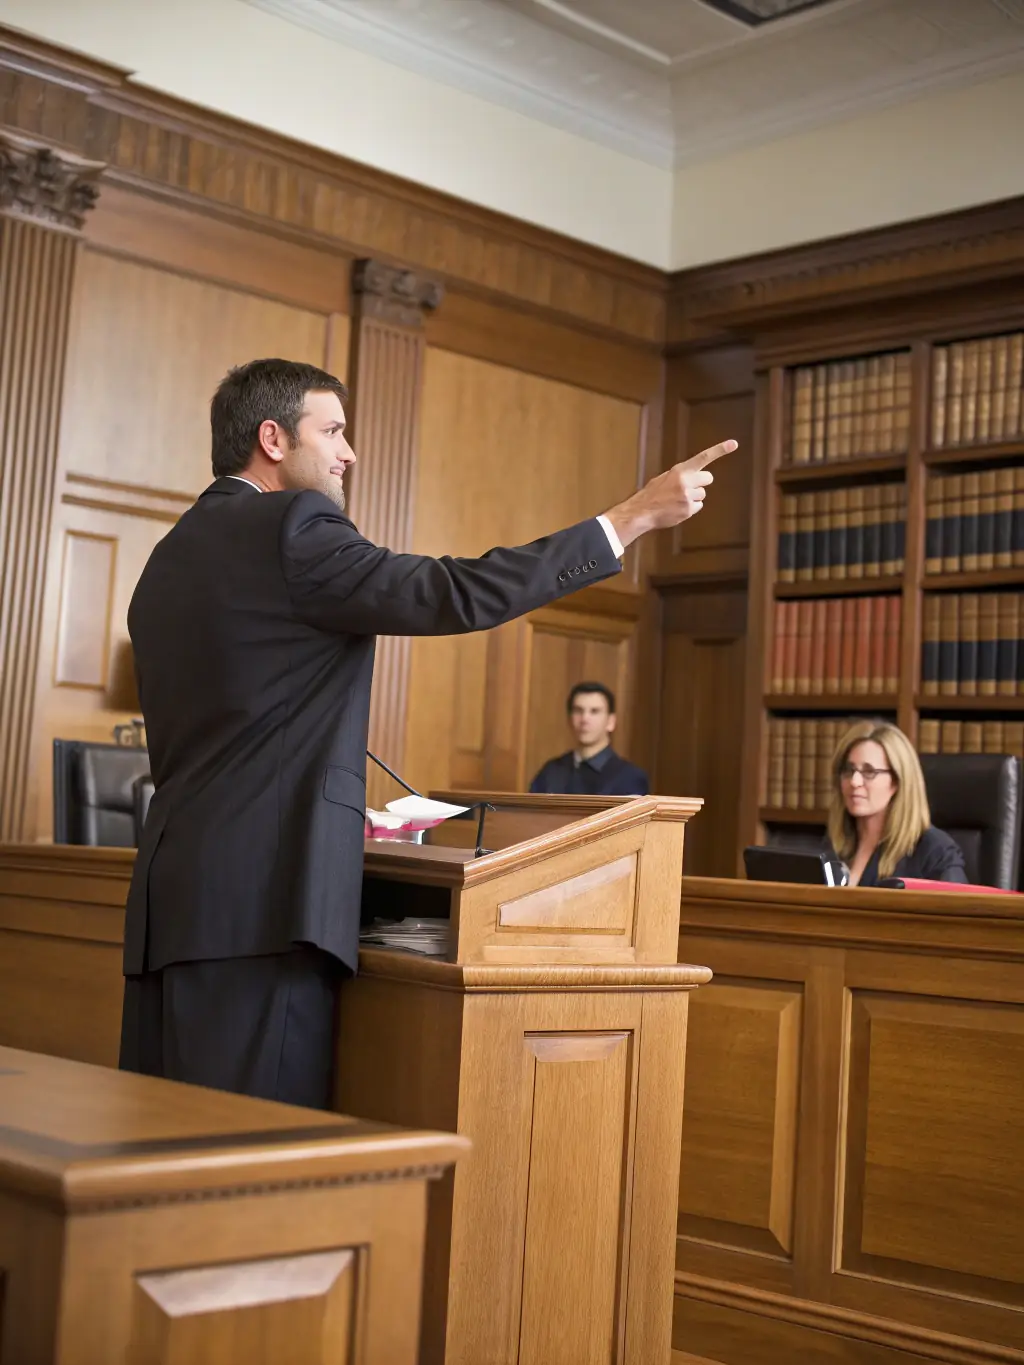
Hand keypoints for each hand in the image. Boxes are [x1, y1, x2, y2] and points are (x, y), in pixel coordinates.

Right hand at [603, 439, 736, 548]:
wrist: (642, 511)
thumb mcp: (665, 478)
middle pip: (708, 478)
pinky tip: (677, 508)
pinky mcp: (689, 510)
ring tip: (677, 500)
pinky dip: (689, 508)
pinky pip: (698, 506)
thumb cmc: (652, 494)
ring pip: (702, 494)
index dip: (720, 450)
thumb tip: (696, 479)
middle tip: (688, 486)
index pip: (703, 457)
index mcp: (680, 470)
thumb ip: (681, 476)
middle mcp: (686, 481)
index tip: (734, 443)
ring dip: (693, 496)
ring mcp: (688, 496)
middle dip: (701, 482)